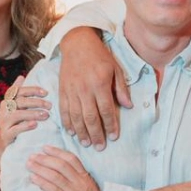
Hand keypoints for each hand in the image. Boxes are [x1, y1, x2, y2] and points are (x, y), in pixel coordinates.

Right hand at [0, 76, 47, 146]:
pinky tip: (35, 125)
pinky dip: (25, 126)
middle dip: (37, 102)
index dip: (32, 90)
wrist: (2, 142)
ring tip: (46, 115)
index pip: (19, 91)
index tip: (46, 92)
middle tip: (50, 106)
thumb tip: (21, 76)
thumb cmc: (12, 121)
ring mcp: (4, 122)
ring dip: (33, 114)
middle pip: (20, 102)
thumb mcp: (14, 106)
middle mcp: (4, 109)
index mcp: (7, 101)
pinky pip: (16, 129)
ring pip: (18, 115)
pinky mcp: (6, 134)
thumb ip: (17, 93)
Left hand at [26, 146, 100, 190]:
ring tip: (30, 165)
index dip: (57, 152)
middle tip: (33, 156)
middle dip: (45, 159)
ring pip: (55, 177)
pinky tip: (33, 178)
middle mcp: (79, 182)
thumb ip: (76, 175)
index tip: (45, 148)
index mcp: (84, 176)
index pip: (71, 159)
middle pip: (61, 166)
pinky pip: (52, 190)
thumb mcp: (88, 185)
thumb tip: (56, 163)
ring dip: (40, 169)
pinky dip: (42, 183)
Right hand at [59, 27, 131, 149]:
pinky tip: (71, 132)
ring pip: (76, 116)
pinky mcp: (62, 90)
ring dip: (81, 132)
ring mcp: (72, 90)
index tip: (113, 137)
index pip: (106, 110)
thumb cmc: (100, 57)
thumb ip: (121, 89)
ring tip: (86, 143)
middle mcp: (85, 89)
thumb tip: (128, 106)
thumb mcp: (115, 69)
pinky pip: (64, 110)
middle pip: (90, 117)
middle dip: (96, 134)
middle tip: (100, 147)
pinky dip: (67, 123)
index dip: (110, 125)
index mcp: (100, 84)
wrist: (77, 43)